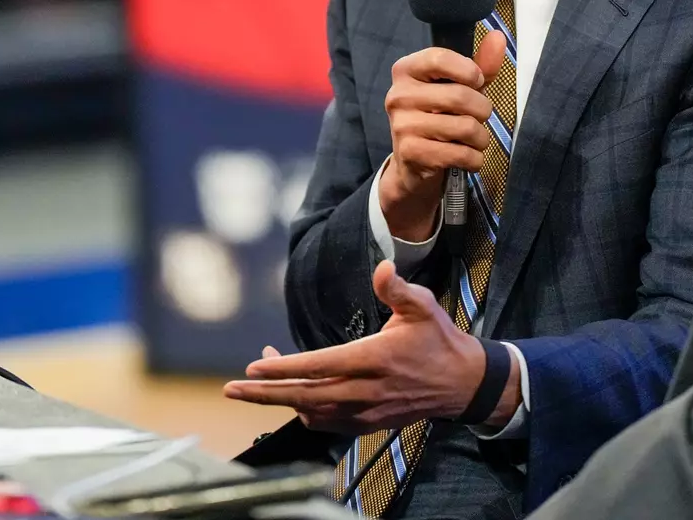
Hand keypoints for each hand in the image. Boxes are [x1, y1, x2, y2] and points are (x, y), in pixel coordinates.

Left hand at [223, 261, 520, 432]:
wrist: (461, 383)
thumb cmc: (438, 339)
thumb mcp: (423, 305)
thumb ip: (397, 289)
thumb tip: (382, 268)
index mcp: (376, 358)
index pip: (320, 366)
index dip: (285, 369)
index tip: (255, 366)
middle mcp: (367, 389)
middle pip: (305, 397)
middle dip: (264, 394)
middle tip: (231, 389)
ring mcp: (366, 411)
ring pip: (312, 413)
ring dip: (282, 400)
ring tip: (258, 384)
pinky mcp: (368, 423)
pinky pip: (327, 423)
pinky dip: (304, 412)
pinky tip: (294, 397)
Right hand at [379, 33, 506, 240]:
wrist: (414, 163)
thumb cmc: (440, 116)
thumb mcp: (459, 87)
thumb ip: (480, 64)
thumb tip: (497, 37)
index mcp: (406, 70)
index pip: (439, 58)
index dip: (469, 71)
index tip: (477, 82)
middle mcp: (398, 95)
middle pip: (460, 96)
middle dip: (483, 109)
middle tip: (480, 117)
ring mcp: (401, 125)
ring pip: (465, 127)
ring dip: (481, 137)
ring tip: (474, 139)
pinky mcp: (410, 153)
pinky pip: (460, 154)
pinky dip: (474, 158)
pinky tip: (467, 156)